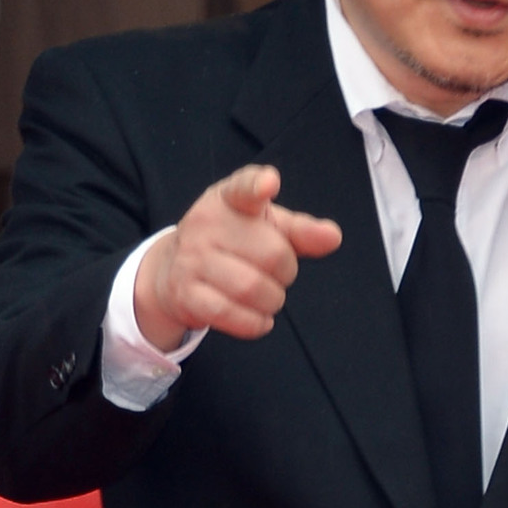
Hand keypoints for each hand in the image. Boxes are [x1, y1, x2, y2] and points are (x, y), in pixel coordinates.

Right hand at [134, 165, 342, 350]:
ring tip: (268, 296)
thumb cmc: (234, 242)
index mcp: (230, 199)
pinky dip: (254, 323)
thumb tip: (332, 236)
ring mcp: (191, 259)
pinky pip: (230, 314)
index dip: (257, 186)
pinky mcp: (185, 294)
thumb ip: (302, 231)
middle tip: (277, 274)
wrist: (174, 270)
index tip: (269, 184)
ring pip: (253, 288)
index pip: (243, 188)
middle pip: (273, 255)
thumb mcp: (268, 227)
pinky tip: (260, 319)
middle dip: (287, 272)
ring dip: (273, 300)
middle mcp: (206, 224)